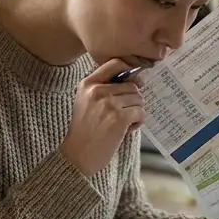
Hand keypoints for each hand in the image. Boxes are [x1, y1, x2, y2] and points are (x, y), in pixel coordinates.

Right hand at [60, 58, 143, 176]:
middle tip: (125, 115)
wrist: (77, 155)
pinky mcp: (119, 117)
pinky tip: (128, 130)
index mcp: (88, 84)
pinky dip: (138, 122)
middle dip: (133, 101)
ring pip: (138, 99)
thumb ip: (104, 89)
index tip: (134, 82)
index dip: (130, 71)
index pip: (115, 63)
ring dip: (136, 112)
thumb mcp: (86, 102)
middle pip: (132, 85)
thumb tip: (137, 82)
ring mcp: (109, 103)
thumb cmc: (84, 132)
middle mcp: (98, 90)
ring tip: (125, 124)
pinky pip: (140, 112)